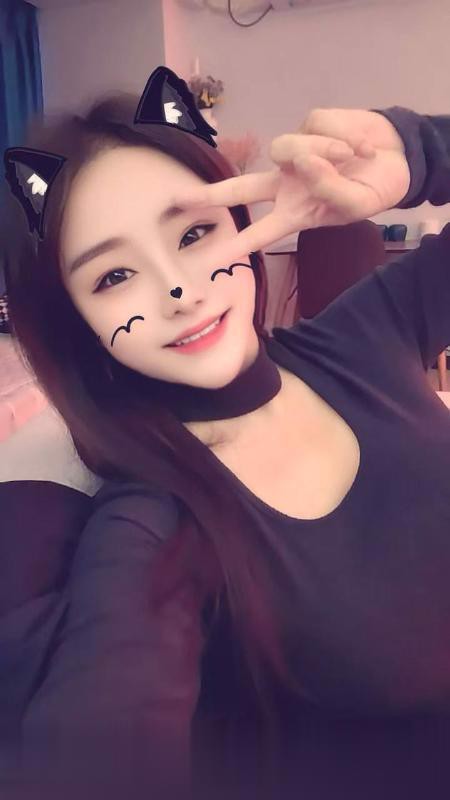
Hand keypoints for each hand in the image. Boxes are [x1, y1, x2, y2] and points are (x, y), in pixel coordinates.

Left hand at [174, 108, 410, 268]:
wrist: (398, 157)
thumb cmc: (373, 189)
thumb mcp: (357, 205)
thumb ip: (330, 190)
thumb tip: (304, 161)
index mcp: (295, 212)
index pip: (260, 232)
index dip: (236, 246)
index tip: (208, 262)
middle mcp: (286, 184)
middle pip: (241, 188)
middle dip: (211, 194)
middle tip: (179, 200)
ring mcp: (295, 153)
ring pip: (287, 148)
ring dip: (324, 152)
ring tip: (353, 158)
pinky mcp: (309, 123)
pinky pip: (317, 127)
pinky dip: (345, 138)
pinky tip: (361, 147)